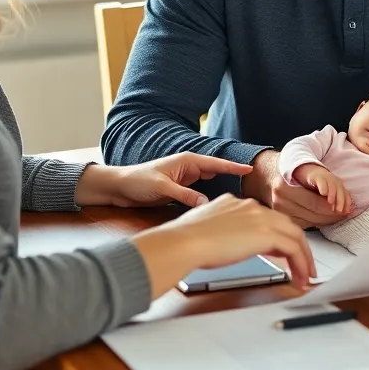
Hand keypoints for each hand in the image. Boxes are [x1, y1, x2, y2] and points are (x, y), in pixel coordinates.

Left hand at [75, 154, 252, 207]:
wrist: (118, 189)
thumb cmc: (137, 182)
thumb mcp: (163, 188)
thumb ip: (185, 195)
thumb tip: (205, 204)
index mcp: (187, 161)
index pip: (216, 163)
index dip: (234, 167)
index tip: (250, 169)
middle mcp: (188, 169)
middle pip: (216, 173)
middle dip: (232, 178)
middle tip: (250, 187)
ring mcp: (185, 181)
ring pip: (209, 186)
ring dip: (221, 191)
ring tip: (238, 200)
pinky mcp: (180, 192)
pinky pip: (199, 195)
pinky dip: (208, 200)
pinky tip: (216, 208)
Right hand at [133, 194, 315, 297]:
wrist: (184, 242)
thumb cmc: (187, 240)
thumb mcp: (209, 230)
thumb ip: (226, 232)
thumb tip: (231, 245)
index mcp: (237, 203)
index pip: (267, 218)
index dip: (279, 236)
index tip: (284, 252)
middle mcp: (252, 206)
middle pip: (286, 225)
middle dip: (297, 247)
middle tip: (303, 265)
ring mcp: (261, 218)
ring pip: (295, 236)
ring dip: (304, 258)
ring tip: (306, 276)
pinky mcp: (267, 233)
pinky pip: (294, 249)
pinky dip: (301, 263)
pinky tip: (301, 277)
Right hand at [241, 150, 342, 227]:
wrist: (268, 175)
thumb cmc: (293, 170)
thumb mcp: (308, 169)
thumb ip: (325, 182)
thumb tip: (342, 202)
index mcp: (283, 187)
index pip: (315, 203)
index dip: (333, 207)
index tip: (346, 208)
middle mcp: (278, 202)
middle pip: (314, 214)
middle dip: (333, 215)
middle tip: (346, 212)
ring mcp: (278, 214)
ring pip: (310, 223)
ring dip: (327, 220)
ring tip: (338, 214)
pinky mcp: (281, 221)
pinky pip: (304, 226)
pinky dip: (317, 222)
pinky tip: (324, 218)